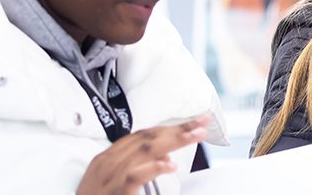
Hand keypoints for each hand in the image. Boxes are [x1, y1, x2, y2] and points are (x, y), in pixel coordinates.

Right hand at [76, 113, 209, 194]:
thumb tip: (167, 157)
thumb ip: (140, 168)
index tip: (194, 122)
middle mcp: (108, 162)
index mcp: (109, 158)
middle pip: (147, 138)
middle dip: (177, 129)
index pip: (143, 136)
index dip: (170, 127)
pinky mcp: (114, 192)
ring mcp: (110, 176)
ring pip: (145, 150)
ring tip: (197, 135)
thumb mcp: (117, 182)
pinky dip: (154, 168)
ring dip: (174, 140)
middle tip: (203, 122)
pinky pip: (134, 176)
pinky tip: (171, 164)